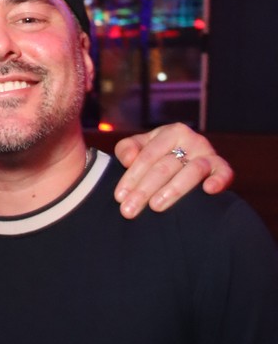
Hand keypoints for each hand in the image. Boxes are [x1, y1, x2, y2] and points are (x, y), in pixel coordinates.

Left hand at [113, 124, 233, 218]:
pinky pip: (225, 172)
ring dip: (173, 190)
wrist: (184, 163)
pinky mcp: (222, 168)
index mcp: (171, 133)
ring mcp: (208, 154)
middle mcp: (192, 141)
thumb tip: (128, 159)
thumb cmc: (157, 157)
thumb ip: (127, 149)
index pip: (148, 155)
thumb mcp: (139, 148)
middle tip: (129, 210)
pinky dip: (219, 180)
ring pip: (192, 171)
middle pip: (165, 166)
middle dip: (144, 190)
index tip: (119, 197)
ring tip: (156, 206)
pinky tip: (208, 190)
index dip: (132, 176)